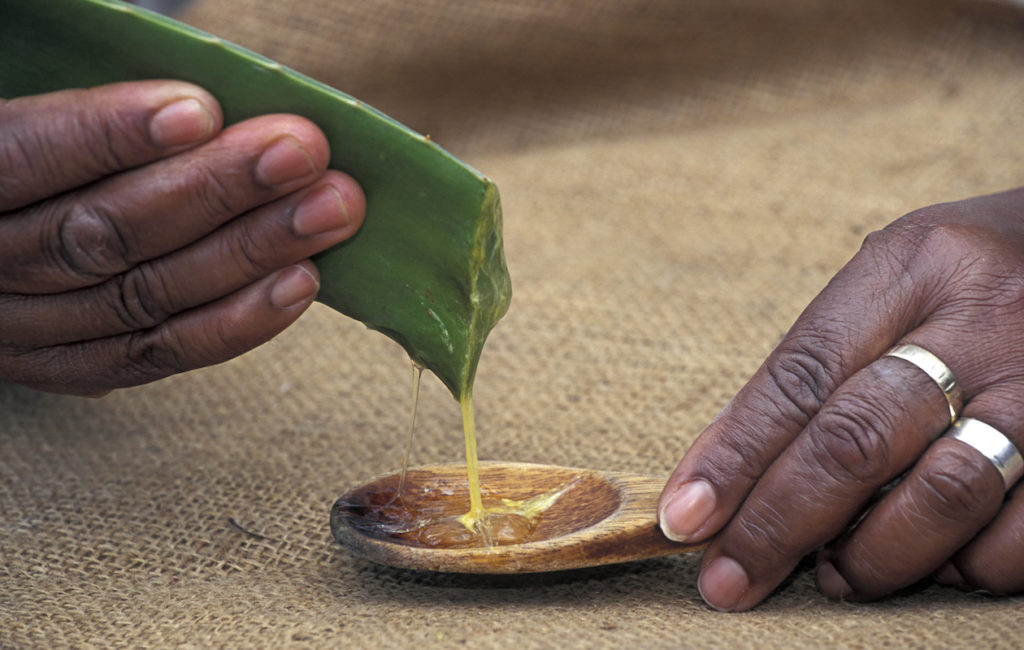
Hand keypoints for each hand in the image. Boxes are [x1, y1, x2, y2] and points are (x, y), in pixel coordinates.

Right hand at [0, 80, 364, 394]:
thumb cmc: (42, 164)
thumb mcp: (38, 133)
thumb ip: (99, 128)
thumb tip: (217, 118)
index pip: (27, 158)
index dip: (111, 137)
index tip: (201, 110)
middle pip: (101, 233)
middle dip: (214, 190)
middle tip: (300, 153)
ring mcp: (24, 329)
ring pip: (142, 295)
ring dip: (249, 252)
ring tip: (328, 211)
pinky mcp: (73, 367)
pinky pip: (158, 354)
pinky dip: (236, 322)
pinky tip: (300, 282)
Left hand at [658, 187, 1023, 609]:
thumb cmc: (973, 279)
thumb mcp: (895, 283)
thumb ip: (822, 363)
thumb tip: (729, 474)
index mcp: (913, 265)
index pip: (801, 372)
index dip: (735, 454)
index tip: (685, 516)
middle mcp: (984, 317)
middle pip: (857, 437)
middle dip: (778, 522)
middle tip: (730, 576)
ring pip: (944, 493)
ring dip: (871, 556)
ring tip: (834, 577)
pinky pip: (1021, 533)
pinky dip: (964, 566)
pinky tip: (932, 563)